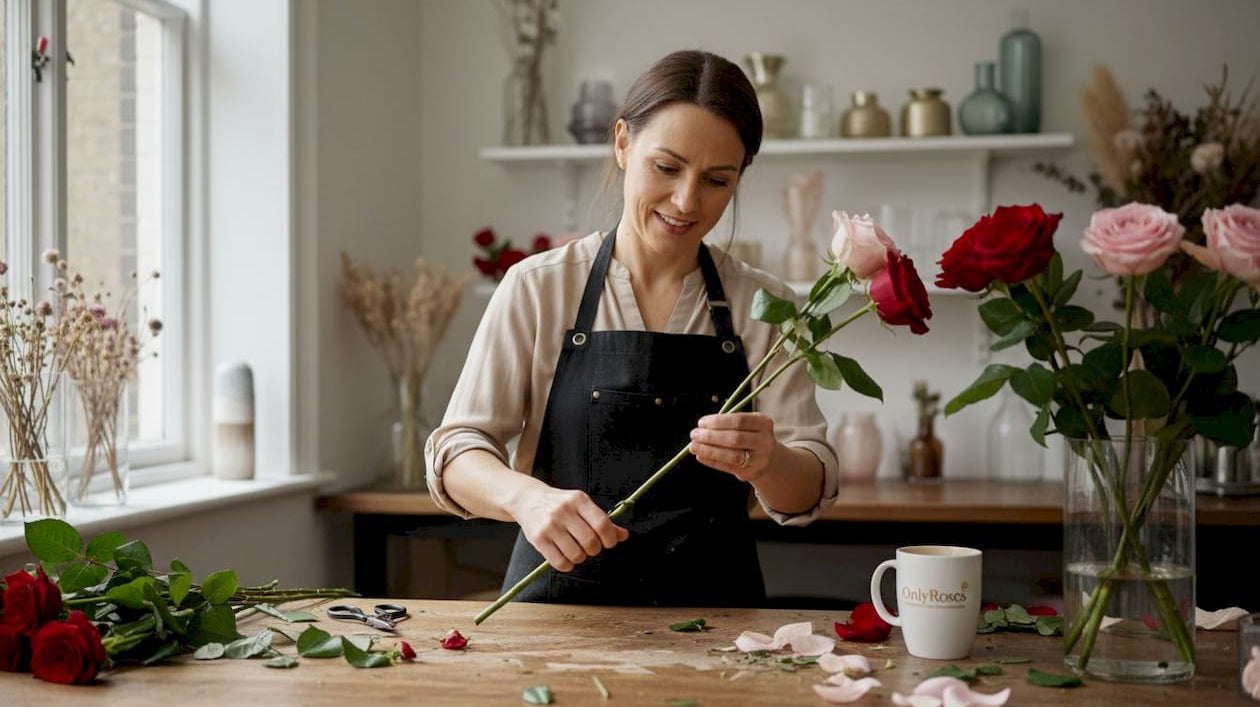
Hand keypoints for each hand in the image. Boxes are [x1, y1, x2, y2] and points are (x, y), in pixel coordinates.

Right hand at [508, 486, 628, 571]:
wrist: (527, 499)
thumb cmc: (560, 504)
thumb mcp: (582, 505)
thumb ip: (603, 520)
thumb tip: (624, 536)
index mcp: (579, 500)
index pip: (602, 524)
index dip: (610, 538)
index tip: (608, 543)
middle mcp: (563, 511)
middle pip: (590, 542)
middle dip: (594, 549)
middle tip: (590, 547)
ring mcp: (549, 525)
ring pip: (576, 554)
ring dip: (580, 557)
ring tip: (576, 550)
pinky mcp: (538, 538)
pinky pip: (559, 562)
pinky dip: (567, 565)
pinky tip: (566, 557)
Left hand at [689, 412, 776, 482]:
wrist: (767, 458)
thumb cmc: (750, 436)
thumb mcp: (746, 425)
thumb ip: (728, 423)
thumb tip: (702, 427)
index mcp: (763, 423)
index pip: (739, 420)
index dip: (718, 422)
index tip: (701, 423)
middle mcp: (765, 441)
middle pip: (735, 438)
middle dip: (711, 436)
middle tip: (694, 434)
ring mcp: (760, 459)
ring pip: (732, 455)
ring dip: (709, 450)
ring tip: (694, 446)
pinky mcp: (751, 472)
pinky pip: (728, 467)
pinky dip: (712, 461)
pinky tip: (701, 455)